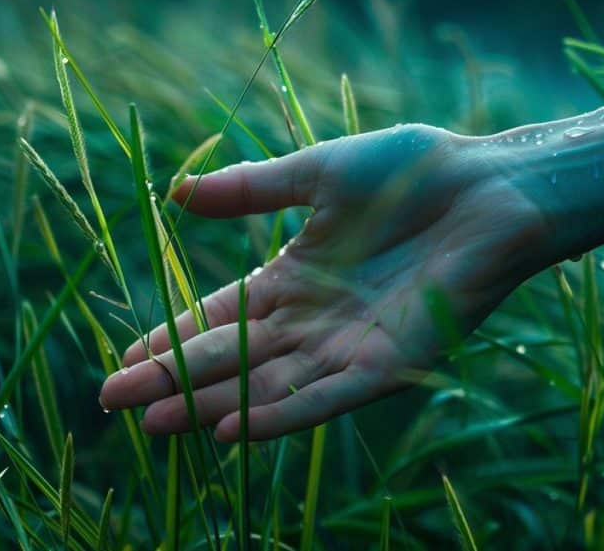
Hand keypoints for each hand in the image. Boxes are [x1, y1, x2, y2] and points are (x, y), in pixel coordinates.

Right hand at [99, 124, 551, 440]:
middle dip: (173, 379)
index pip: (219, 317)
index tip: (122, 359)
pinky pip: (326, 396)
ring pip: (268, 384)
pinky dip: (281, 414)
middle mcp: (314, 319)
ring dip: (213, 404)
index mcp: (295, 276)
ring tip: (156, 424)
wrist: (490, 185)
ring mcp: (349, 345)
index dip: (172, 337)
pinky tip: (233, 431)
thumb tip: (177, 195)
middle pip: (231, 358)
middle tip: (114, 404)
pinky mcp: (389, 363)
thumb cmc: (413, 172)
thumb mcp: (318, 174)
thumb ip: (253, 191)